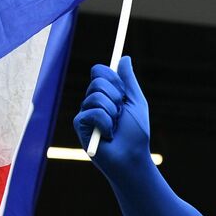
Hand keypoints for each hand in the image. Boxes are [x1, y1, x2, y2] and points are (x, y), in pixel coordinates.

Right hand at [74, 57, 151, 175]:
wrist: (133, 158)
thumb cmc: (136, 134)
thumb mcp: (136, 102)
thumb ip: (129, 81)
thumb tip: (124, 57)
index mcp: (107, 94)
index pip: (99, 71)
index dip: (111, 76)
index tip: (123, 90)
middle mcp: (93, 102)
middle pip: (98, 81)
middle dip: (116, 97)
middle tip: (121, 113)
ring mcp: (85, 113)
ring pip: (96, 96)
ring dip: (113, 113)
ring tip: (115, 127)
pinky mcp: (79, 125)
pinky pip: (92, 112)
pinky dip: (106, 124)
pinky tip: (107, 135)